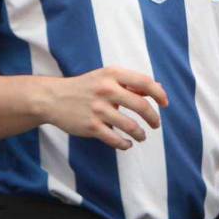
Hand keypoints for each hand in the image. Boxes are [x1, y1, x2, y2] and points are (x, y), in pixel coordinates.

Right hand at [42, 67, 168, 149]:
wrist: (53, 98)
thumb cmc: (85, 87)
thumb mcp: (106, 77)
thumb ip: (131, 84)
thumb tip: (158, 89)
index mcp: (112, 74)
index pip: (145, 82)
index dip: (159, 94)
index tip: (165, 103)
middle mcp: (106, 90)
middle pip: (141, 106)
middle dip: (153, 118)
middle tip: (156, 124)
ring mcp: (98, 109)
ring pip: (131, 126)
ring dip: (141, 134)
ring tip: (142, 136)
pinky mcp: (91, 126)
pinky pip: (115, 139)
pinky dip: (125, 144)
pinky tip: (127, 144)